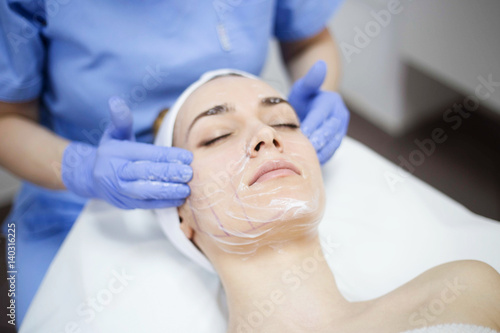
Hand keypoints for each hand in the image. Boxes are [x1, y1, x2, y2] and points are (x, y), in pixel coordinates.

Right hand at [61, 97, 192, 208]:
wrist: (90, 178)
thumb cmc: (111, 153)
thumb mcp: (114, 133)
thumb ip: (121, 119)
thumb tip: (116, 100)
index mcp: (116, 153)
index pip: (144, 154)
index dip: (166, 156)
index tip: (187, 157)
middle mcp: (115, 172)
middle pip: (143, 173)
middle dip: (167, 173)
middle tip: (189, 173)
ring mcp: (119, 190)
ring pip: (144, 192)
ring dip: (167, 191)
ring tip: (187, 189)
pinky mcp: (125, 204)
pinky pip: (145, 204)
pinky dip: (163, 203)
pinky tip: (179, 199)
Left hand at [288, 60, 349, 164]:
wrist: (312, 107)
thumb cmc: (305, 97)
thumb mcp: (305, 86)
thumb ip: (311, 79)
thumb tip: (320, 65)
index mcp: (331, 102)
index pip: (321, 115)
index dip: (311, 125)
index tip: (300, 133)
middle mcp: (339, 117)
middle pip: (329, 131)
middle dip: (316, 141)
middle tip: (303, 149)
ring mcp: (340, 131)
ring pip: (332, 144)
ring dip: (320, 152)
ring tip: (306, 159)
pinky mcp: (336, 142)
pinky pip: (330, 152)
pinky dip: (321, 158)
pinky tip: (309, 163)